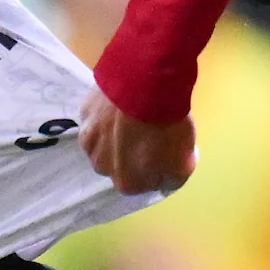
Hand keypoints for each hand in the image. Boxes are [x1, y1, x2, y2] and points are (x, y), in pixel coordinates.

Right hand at [78, 85, 193, 195]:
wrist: (147, 86)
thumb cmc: (167, 128)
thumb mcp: (184, 164)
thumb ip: (170, 180)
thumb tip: (162, 182)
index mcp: (125, 183)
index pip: (139, 183)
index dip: (150, 169)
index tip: (161, 153)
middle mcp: (101, 166)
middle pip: (117, 165)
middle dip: (129, 154)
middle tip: (147, 133)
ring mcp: (89, 139)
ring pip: (103, 143)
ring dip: (114, 135)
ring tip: (132, 117)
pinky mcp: (84, 113)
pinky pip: (97, 119)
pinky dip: (107, 115)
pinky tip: (121, 103)